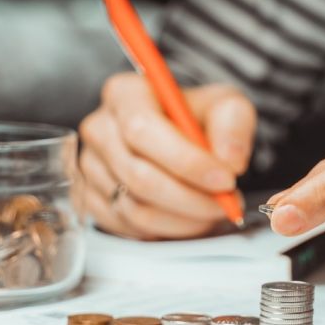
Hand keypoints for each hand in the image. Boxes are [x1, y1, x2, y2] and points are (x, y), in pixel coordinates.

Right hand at [77, 73, 255, 238]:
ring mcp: (91, 166)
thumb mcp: (225, 105)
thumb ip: (233, 124)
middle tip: (226, 204)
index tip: (225, 179)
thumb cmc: (197, 116)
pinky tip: (190, 217)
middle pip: (139, 176)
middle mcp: (100, 129)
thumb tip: (229, 160)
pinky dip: (167, 229)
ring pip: (136, 209)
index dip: (186, 161)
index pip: (143, 131)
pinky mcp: (93, 198)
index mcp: (124, 95)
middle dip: (191, 198)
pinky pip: (130, 227)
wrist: (181, 133)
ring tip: (213, 211)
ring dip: (184, 219)